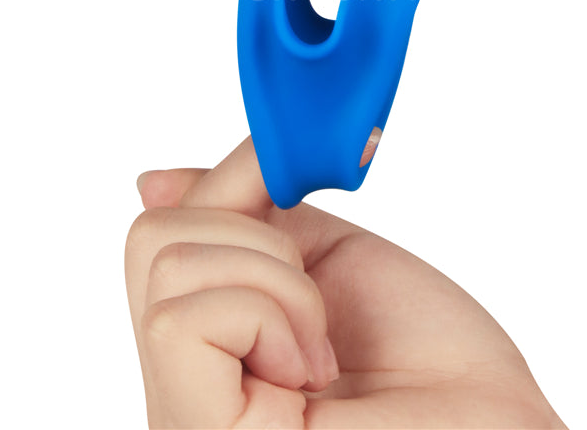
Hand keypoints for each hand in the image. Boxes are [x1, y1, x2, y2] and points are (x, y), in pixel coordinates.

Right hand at [126, 136, 563, 427]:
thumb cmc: (434, 369)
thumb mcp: (330, 261)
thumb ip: (251, 214)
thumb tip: (154, 180)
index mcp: (216, 336)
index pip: (161, 227)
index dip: (230, 182)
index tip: (283, 181)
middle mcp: (185, 377)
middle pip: (151, 238)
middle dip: (256, 234)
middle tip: (316, 301)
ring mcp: (184, 412)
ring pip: (167, 263)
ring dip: (277, 283)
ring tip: (321, 350)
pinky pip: (184, 319)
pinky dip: (268, 316)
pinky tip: (309, 374)